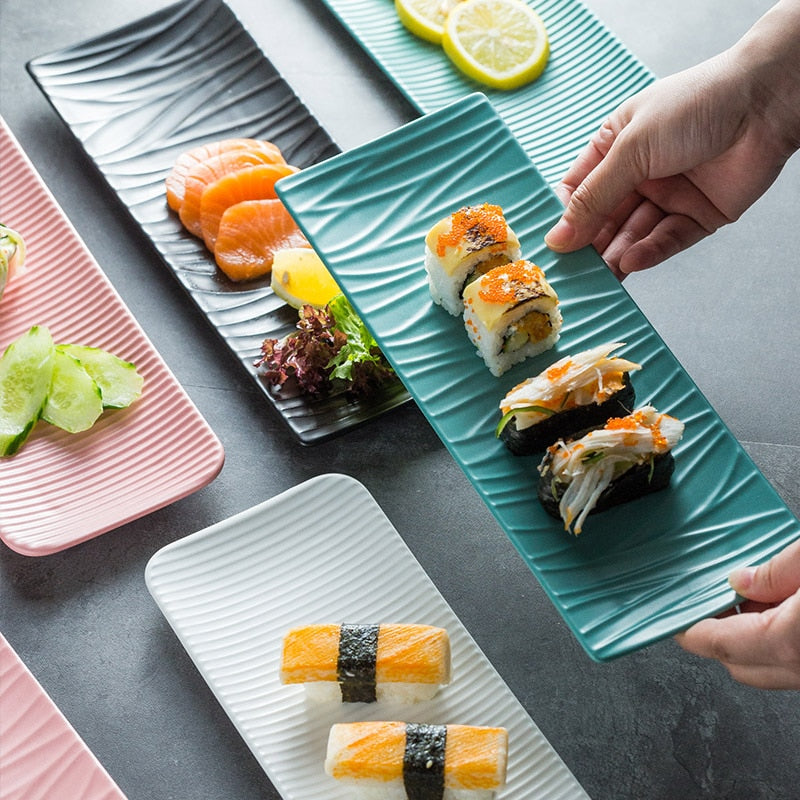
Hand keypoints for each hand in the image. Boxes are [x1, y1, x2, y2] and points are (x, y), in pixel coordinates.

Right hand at [545, 1, 799, 277]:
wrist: (766, 102)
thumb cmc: (695, 106)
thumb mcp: (631, 149)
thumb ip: (594, 196)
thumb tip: (558, 236)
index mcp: (616, 148)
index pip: (579, 190)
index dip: (566, 216)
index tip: (556, 243)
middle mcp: (639, 174)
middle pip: (604, 218)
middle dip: (590, 243)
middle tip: (574, 270)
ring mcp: (669, 196)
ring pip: (634, 234)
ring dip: (617, 254)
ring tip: (602, 274)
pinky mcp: (697, 216)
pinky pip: (667, 240)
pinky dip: (649, 252)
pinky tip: (632, 261)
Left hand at [675, 538, 799, 688]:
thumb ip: (774, 572)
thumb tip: (740, 580)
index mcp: (789, 641)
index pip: (718, 643)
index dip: (688, 630)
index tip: (671, 618)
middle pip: (740, 664)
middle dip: (717, 635)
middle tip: (713, 599)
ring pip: (769, 668)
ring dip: (751, 638)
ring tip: (754, 596)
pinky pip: (793, 664)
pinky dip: (777, 642)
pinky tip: (783, 608)